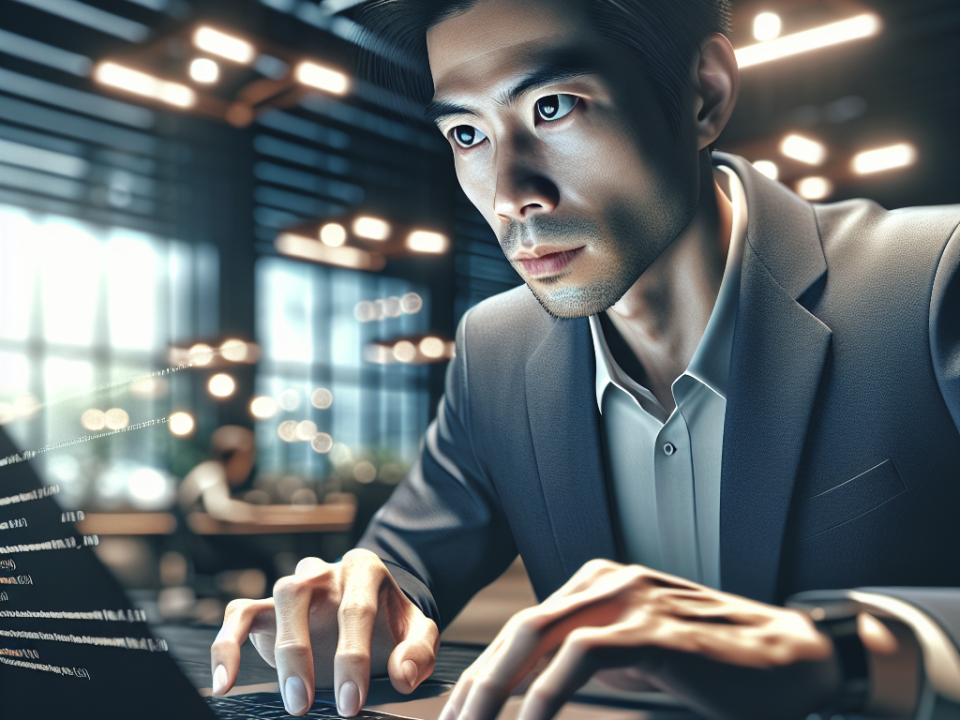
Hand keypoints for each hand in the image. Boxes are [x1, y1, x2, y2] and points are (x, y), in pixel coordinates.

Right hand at [210, 549, 439, 716]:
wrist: (374, 608)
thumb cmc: (394, 623)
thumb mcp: (419, 631)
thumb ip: (418, 651)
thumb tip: (402, 676)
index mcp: (364, 570)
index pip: (356, 609)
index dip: (352, 658)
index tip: (351, 701)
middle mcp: (324, 571)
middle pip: (301, 596)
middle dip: (301, 653)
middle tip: (306, 704)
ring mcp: (294, 586)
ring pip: (273, 600)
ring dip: (275, 651)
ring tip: (285, 699)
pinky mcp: (268, 607)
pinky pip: (238, 614)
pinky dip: (226, 645)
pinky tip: (225, 681)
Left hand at [440, 559, 841, 719]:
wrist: (795, 657)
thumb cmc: (720, 663)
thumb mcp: (644, 655)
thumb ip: (596, 657)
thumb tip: (543, 685)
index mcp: (600, 583)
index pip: (524, 629)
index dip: (484, 673)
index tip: (459, 713)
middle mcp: (607, 581)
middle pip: (519, 631)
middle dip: (474, 684)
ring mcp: (629, 599)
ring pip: (537, 637)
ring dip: (495, 691)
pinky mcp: (652, 627)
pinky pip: (581, 656)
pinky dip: (545, 694)